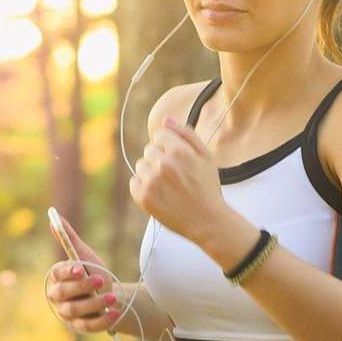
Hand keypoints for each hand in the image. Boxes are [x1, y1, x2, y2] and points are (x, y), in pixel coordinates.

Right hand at [45, 214, 120, 332]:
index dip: (67, 272)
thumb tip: (54, 216)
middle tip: (101, 280)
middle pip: (62, 294)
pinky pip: (89, 326)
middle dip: (81, 287)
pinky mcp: (81, 327)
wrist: (111, 296)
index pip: (56, 275)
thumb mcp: (84, 256)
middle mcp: (59, 298)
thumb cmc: (94, 273)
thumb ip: (69, 239)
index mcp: (57, 279)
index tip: (80, 268)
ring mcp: (69, 315)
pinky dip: (102, 320)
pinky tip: (115, 312)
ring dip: (94, 303)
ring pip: (76, 310)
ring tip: (112, 297)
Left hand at [129, 116, 228, 243]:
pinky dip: (143, 187)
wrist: (207, 221)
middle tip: (175, 176)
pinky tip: (160, 194)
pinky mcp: (143, 197)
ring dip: (151, 172)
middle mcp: (162, 164)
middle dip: (160, 159)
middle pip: (149, 150)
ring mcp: (151, 181)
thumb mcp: (206, 156)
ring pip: (141, 165)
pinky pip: (134, 182)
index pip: (159, 135)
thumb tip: (165, 119)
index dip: (169, 146)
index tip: (178, 160)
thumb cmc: (207, 187)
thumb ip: (186, 134)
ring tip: (168, 186)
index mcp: (178, 150)